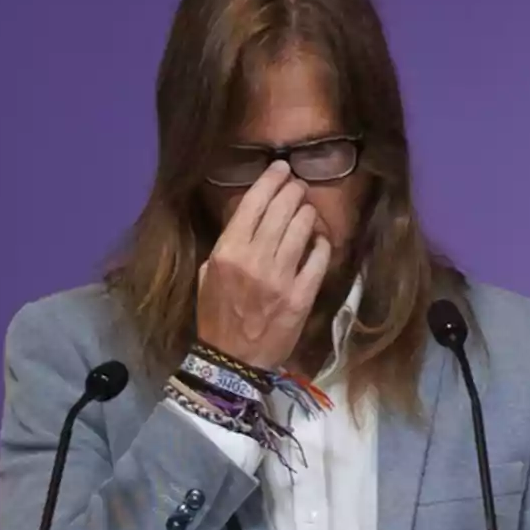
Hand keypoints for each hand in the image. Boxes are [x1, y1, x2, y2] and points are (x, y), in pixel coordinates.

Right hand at [196, 161, 331, 368]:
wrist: (232, 360)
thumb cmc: (216, 316)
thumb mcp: (208, 275)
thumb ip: (227, 244)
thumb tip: (250, 215)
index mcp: (227, 252)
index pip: (253, 203)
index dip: (270, 180)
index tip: (281, 169)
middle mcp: (254, 259)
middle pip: (282, 210)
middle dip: (293, 191)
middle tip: (298, 186)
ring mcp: (280, 277)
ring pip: (302, 228)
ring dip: (307, 213)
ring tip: (307, 210)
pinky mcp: (301, 295)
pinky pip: (318, 257)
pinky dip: (320, 242)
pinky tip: (318, 238)